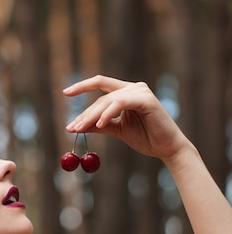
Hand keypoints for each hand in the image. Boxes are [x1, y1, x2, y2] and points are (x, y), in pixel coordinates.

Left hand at [64, 75, 188, 160]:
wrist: (167, 149)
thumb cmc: (146, 138)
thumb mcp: (117, 130)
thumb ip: (99, 125)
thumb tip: (77, 125)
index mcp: (127, 92)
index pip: (100, 84)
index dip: (82, 87)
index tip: (65, 93)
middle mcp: (134, 88)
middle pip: (102, 96)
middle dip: (84, 113)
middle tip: (72, 127)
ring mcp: (141, 92)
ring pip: (109, 100)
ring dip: (93, 115)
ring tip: (81, 128)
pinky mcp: (147, 100)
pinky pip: (121, 104)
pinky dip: (108, 113)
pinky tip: (100, 125)